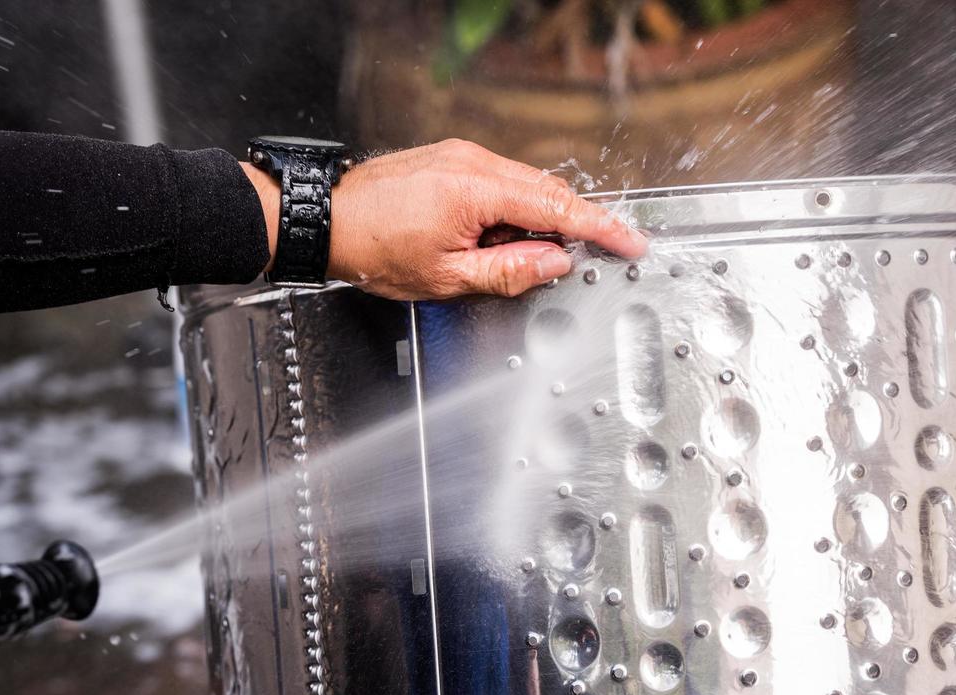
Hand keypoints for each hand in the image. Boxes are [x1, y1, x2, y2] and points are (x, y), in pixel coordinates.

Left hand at [244, 139, 647, 299]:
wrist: (325, 219)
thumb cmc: (373, 248)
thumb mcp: (447, 277)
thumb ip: (509, 271)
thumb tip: (555, 263)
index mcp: (476, 190)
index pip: (558, 207)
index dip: (601, 227)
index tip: (630, 242)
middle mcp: (473, 162)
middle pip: (545, 193)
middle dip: (565, 229)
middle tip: (570, 262)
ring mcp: (461, 155)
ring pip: (523, 188)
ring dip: (531, 223)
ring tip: (502, 258)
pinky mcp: (451, 159)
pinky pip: (499, 183)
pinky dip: (509, 211)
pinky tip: (487, 239)